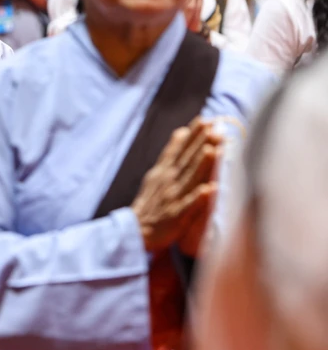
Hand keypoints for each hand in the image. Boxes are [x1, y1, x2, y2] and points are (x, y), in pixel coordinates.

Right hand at [130, 118, 222, 253]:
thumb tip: (182, 131)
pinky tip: (209, 190)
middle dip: (200, 143)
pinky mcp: (176, 216)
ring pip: (189, 178)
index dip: (192, 135)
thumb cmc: (151, 202)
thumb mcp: (156, 173)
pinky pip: (188, 206)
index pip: (179, 149)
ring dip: (201, 165)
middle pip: (186, 159)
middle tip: (214, 128)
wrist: (136, 230)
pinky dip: (198, 198)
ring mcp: (172, 198)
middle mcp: (168, 181)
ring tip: (213, 150)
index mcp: (164, 170)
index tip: (205, 120)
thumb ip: (170, 153)